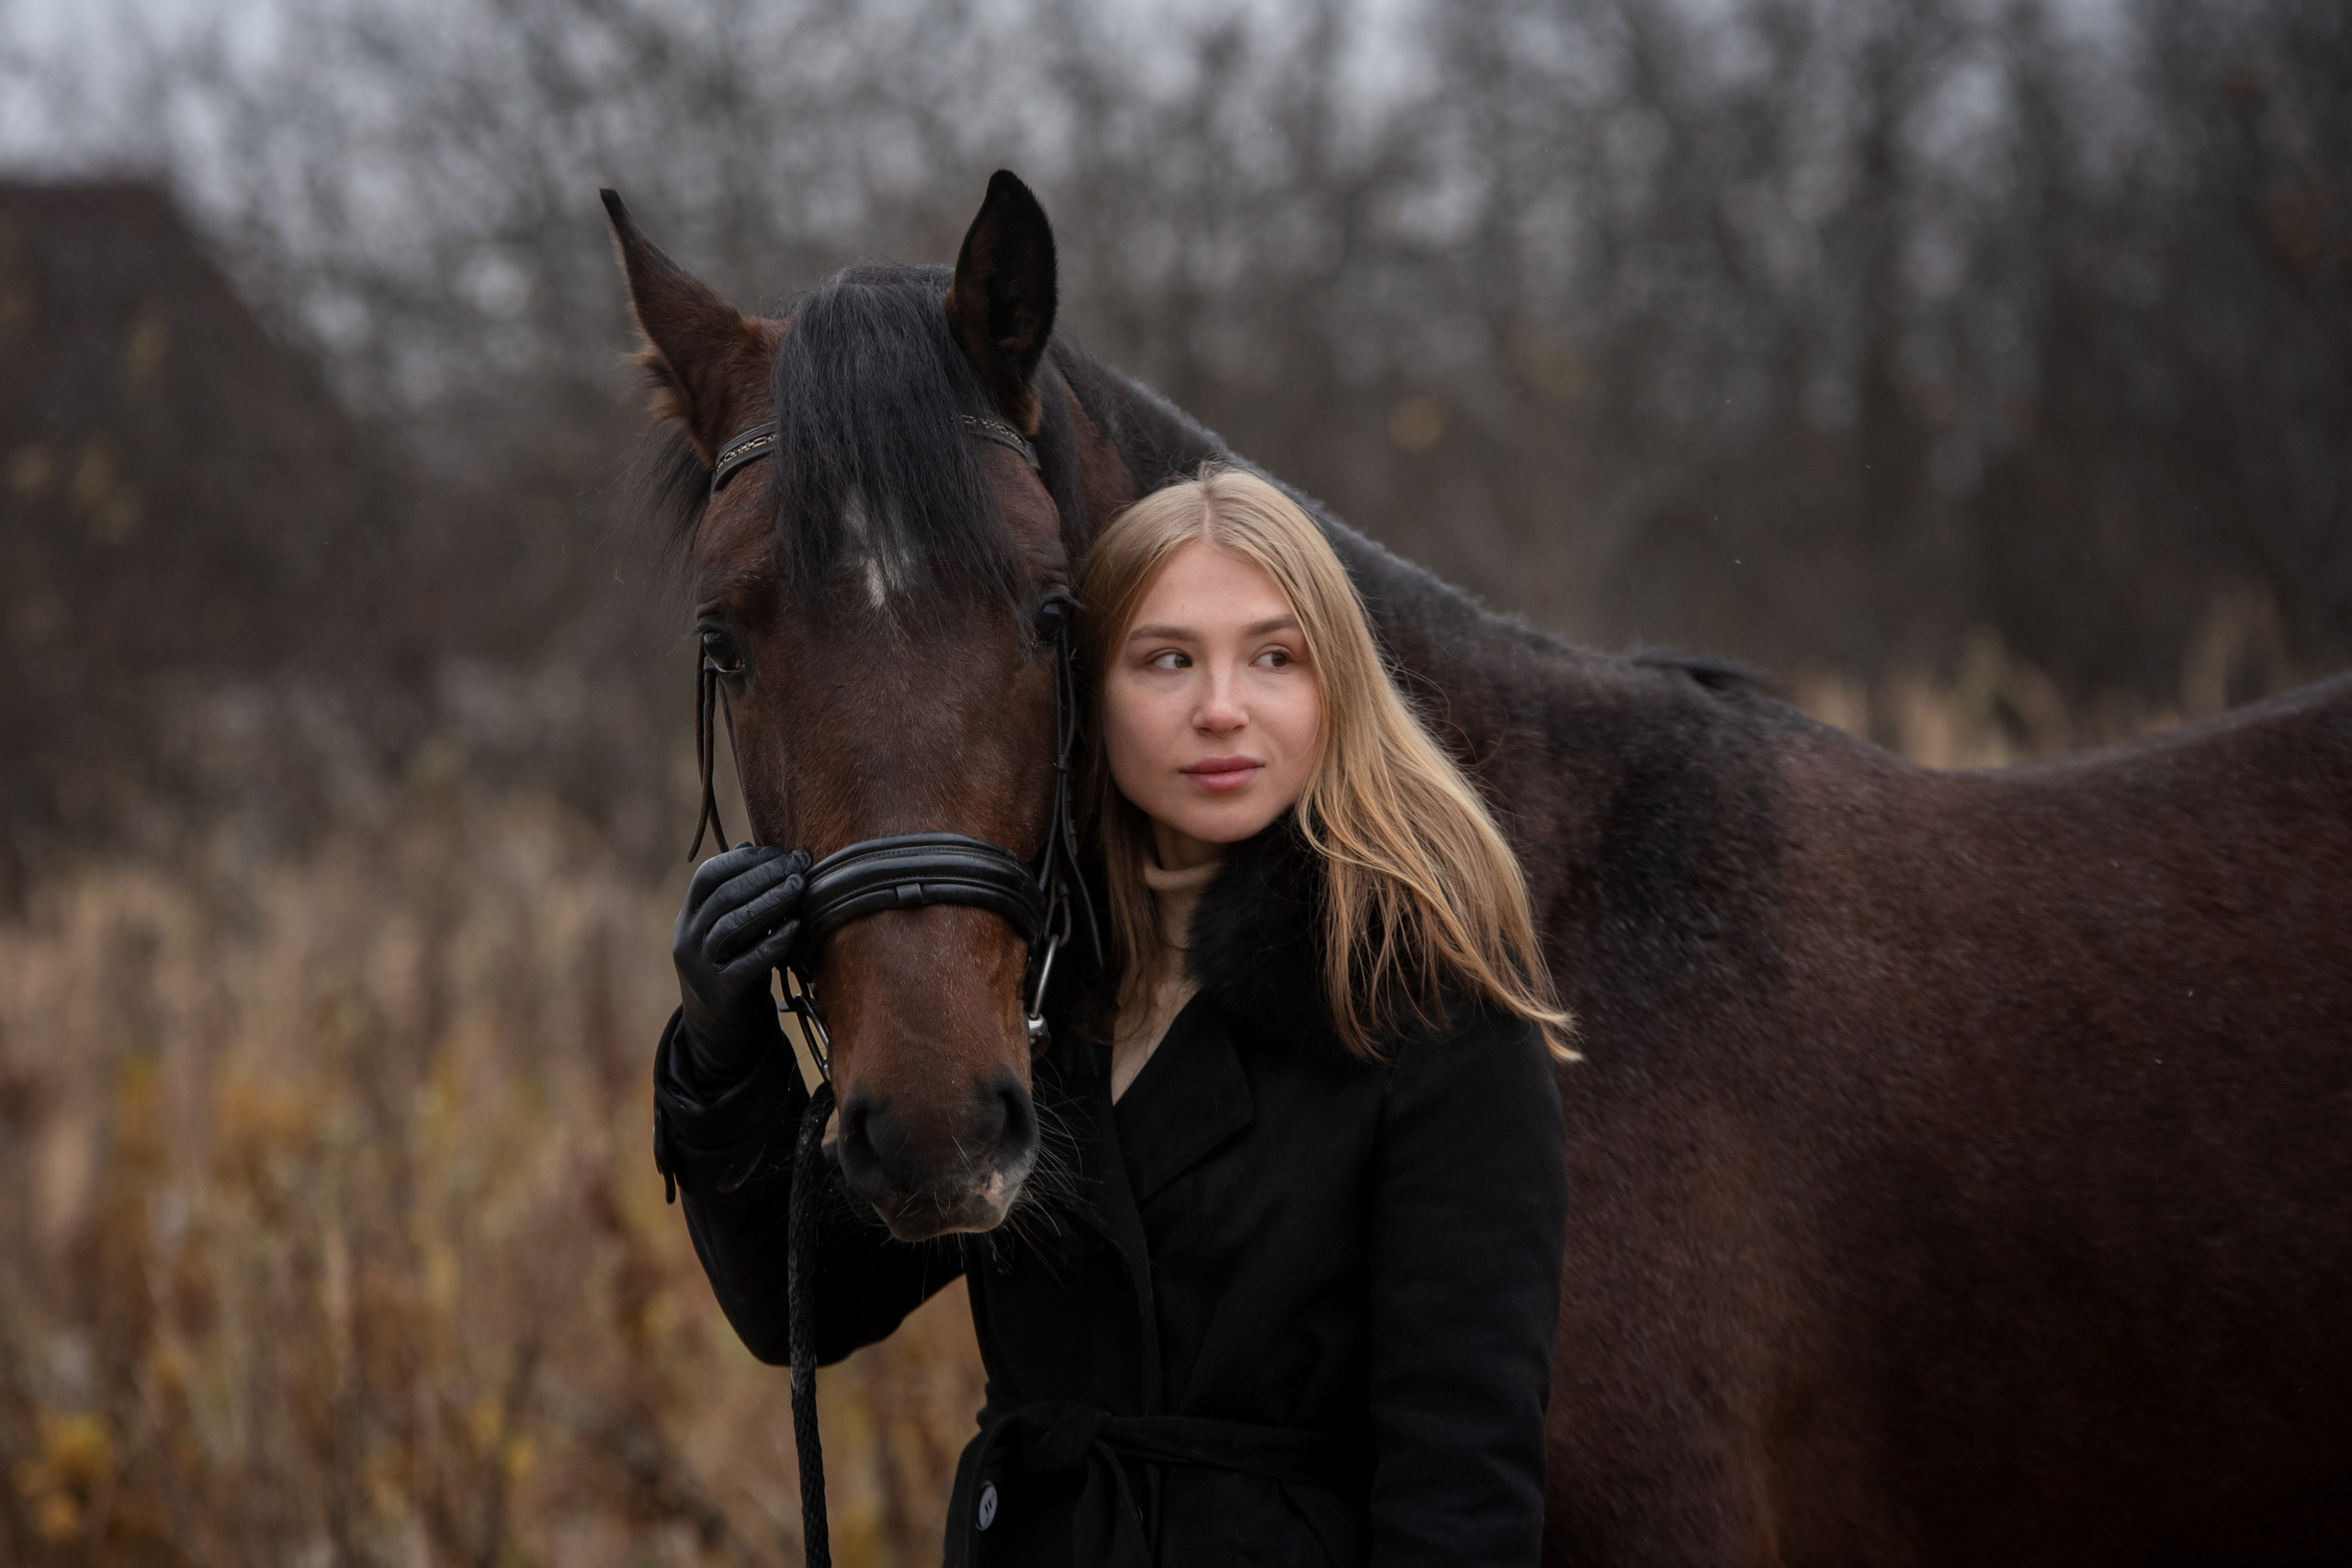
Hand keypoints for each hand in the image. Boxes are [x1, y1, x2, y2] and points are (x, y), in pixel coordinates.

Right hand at [672, 842, 812, 1076]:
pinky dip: (773, 942)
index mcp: (687, 918)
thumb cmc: (733, 969)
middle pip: (722, 896)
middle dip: (764, 875)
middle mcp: (687, 940)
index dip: (743, 860)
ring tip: (800, 886)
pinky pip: (748, 963)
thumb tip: (751, 845)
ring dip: (770, 901)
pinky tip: (796, 927)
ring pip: (732, 925)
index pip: (707, 876)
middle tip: (799, 864)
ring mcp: (700, 968)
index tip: (779, 852)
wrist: (720, 1032)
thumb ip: (736, 894)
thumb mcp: (728, 931)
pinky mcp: (721, 994)